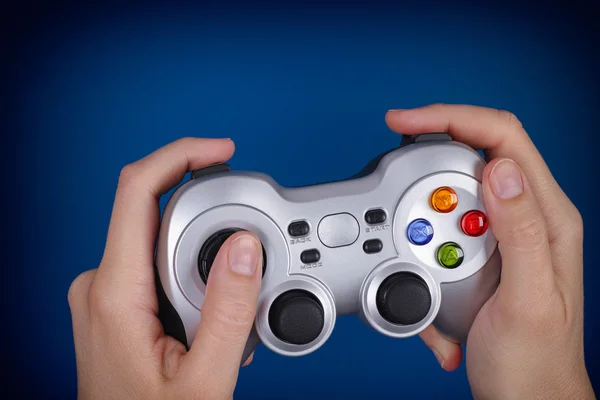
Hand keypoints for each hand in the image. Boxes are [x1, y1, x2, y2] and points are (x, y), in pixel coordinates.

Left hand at [68, 138, 263, 399]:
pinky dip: (193, 280)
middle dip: (212, 230)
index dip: (181, 156)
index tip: (220, 150)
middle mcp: (101, 284)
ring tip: (223, 325)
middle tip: (246, 274)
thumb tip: (244, 245)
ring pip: (164, 246)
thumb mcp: (206, 378)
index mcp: (115, 292)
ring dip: (205, 265)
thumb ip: (231, 309)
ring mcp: (106, 295)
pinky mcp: (116, 304)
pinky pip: (158, 268)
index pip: (137, 190)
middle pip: (160, 217)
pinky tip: (208, 325)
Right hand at [386, 105, 594, 398]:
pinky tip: (429, 291)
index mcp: (547, 217)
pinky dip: (420, 256)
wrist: (524, 397)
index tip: (404, 120)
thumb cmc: (534, 360)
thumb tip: (500, 168)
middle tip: (400, 208)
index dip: (451, 118)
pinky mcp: (477, 253)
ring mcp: (499, 235)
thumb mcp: (527, 299)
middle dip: (424, 179)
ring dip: (419, 228)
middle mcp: (524, 217)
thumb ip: (520, 231)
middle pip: (468, 159)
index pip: (503, 138)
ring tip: (422, 271)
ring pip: (444, 200)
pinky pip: (437, 235)